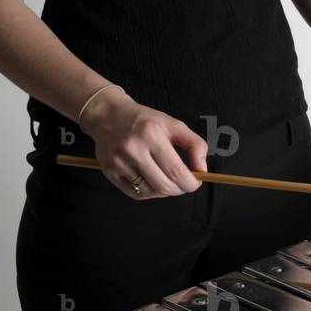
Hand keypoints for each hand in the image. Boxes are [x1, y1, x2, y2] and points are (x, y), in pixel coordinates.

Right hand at [80, 88, 207, 199]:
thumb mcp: (174, 125)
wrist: (109, 116)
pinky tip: (152, 180)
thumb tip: (202, 170)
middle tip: (184, 183)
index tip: (196, 182)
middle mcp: (132, 149)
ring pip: (151, 192)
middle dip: (180, 189)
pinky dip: (150, 192)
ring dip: (165, 191)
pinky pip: (136, 194)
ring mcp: (118, 162)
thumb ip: (195, 145)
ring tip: (167, 179)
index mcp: (151, 135)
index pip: (176, 172)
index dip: (190, 183)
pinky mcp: (109, 172)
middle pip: (164, 186)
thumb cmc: (146, 122)